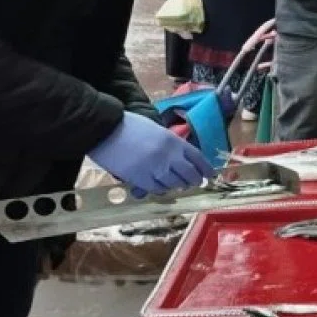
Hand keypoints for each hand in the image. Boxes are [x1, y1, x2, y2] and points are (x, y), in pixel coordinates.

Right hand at [89, 112, 215, 196]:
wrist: (106, 130)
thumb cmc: (129, 126)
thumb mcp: (155, 130)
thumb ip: (169, 144)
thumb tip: (180, 158)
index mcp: (173, 140)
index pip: (197, 157)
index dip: (206, 168)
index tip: (210, 174)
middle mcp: (169, 156)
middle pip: (190, 174)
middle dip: (194, 180)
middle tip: (193, 182)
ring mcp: (156, 169)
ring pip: (175, 184)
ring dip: (177, 185)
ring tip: (175, 184)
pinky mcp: (141, 179)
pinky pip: (157, 189)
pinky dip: (161, 189)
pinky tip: (159, 186)